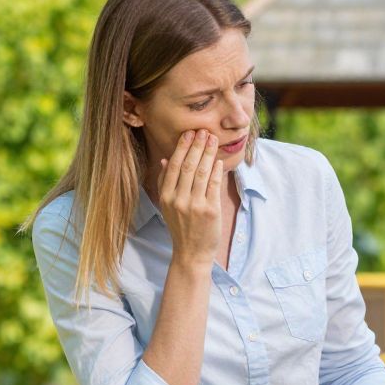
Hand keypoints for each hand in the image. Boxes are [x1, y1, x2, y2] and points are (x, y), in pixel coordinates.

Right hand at [158, 130, 223, 265]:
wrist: (191, 253)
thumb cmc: (181, 228)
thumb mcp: (167, 206)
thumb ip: (165, 182)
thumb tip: (165, 159)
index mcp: (165, 196)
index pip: (173, 166)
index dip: (182, 147)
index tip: (189, 133)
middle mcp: (178, 199)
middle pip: (187, 166)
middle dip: (197, 146)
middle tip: (204, 131)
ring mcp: (194, 205)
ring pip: (201, 173)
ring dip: (208, 154)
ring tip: (213, 140)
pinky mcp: (210, 211)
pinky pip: (213, 186)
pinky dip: (216, 171)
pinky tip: (219, 161)